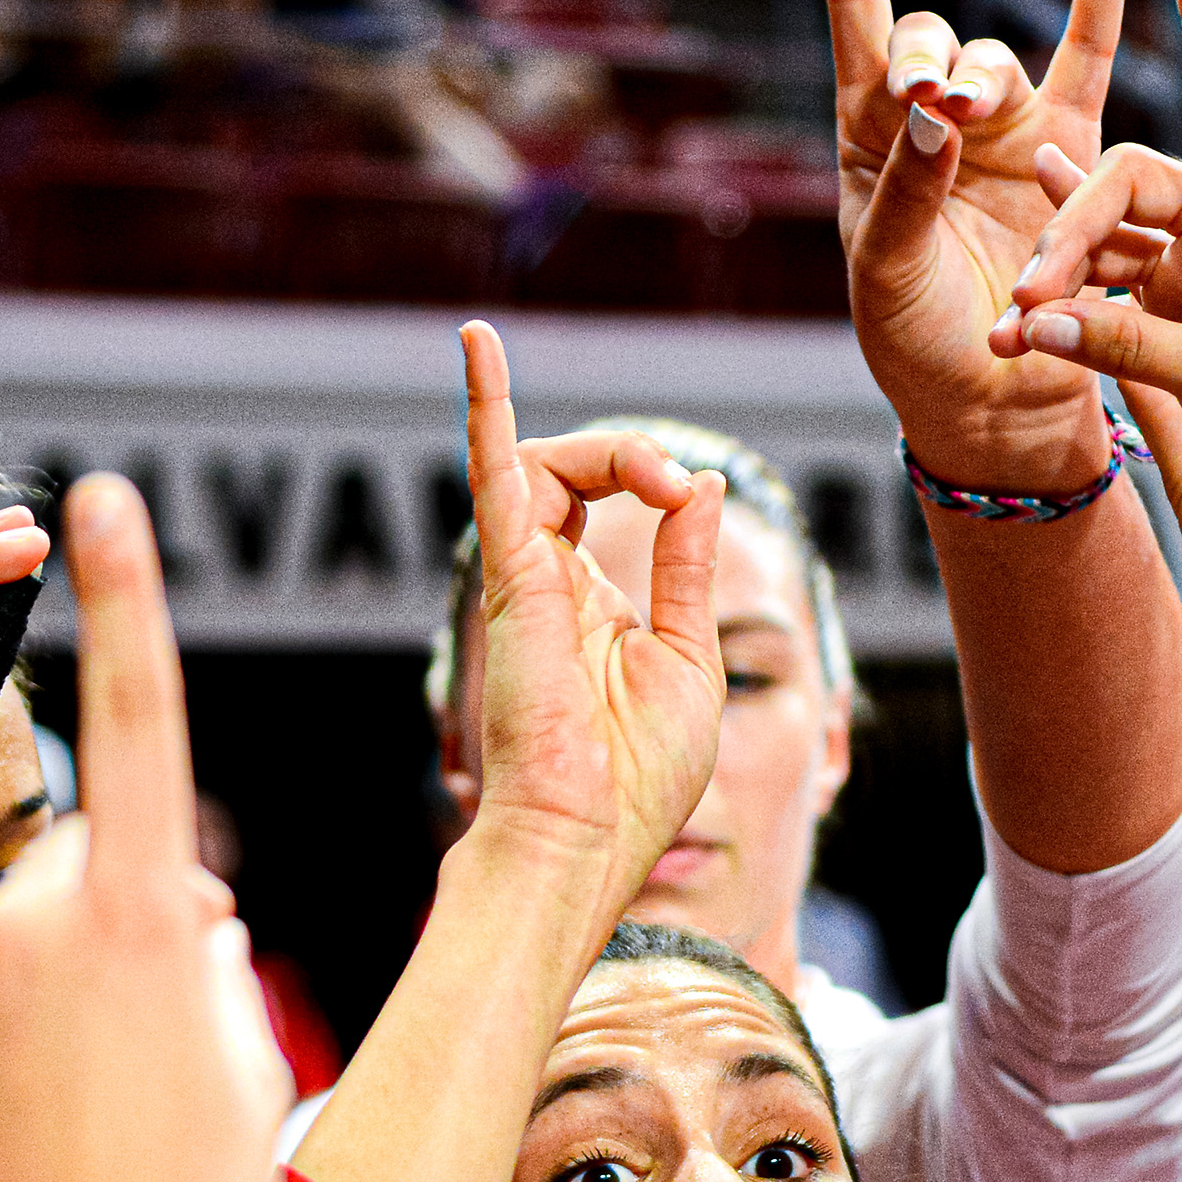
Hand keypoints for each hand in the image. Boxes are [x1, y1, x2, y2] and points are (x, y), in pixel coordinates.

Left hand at [0, 473, 288, 1181]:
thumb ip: (204, 963)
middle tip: (147, 1053)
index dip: (132, 598)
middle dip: (113, 926)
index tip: (104, 492)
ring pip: (1, 915)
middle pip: (78, 863)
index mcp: (151, 912)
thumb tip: (180, 926)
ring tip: (76, 1112)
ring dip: (37, 974)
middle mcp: (41, 916)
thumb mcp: (247, 1064)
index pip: (144, 717)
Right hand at [457, 319, 724, 914]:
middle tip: (672, 488)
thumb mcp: (689, 658)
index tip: (690, 501)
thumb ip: (688, 568)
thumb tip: (703, 486)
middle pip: (570, 469)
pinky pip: (493, 477)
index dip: (653, 478)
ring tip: (653, 478)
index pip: (603, 498)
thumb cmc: (637, 778)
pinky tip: (478, 344)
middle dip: (629, 455)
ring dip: (605, 446)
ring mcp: (522, 578)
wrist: (587, 837)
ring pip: (540, 462)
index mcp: (589, 605)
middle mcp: (546, 583)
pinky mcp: (510, 581)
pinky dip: (484, 407)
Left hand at [827, 0, 1134, 490]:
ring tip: (976, 132)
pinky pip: (1089, 54)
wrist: (994, 405)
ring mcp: (1004, 129)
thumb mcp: (888, 278)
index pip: (857, 7)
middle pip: (935, 39)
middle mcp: (935, 120)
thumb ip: (905, 194)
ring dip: (989, 85)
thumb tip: (933, 114)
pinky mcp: (1069, 150)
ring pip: (1002, 61)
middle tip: (933, 113)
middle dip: (933, 63)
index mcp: (869, 138)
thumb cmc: (920, 348)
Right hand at [994, 0, 1181, 626]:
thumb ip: (1128, 347)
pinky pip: (1097, 295)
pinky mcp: (1165, 325)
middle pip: (1131, 186)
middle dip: (1075, 229)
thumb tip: (1035, 317)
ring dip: (1057, 279)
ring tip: (1015, 322)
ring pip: (1104, 244)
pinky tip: (1020, 315)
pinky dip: (1059, 311)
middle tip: (1034, 289)